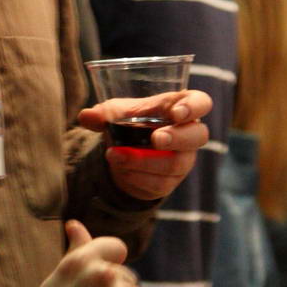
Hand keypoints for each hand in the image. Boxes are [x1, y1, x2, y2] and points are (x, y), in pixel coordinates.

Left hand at [77, 88, 212, 202]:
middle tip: (155, 139)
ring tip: (115, 155)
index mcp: (181, 107)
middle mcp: (189, 133)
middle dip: (177, 138)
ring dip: (145, 161)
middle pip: (198, 136)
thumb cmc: (130, 121)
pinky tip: (122, 170)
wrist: (125, 151)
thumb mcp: (116, 113)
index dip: (193, 107)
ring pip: (176, 164)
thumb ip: (103, 113)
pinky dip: (137, 177)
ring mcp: (183, 159)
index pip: (201, 102)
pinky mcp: (171, 181)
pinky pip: (160, 183)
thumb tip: (86, 116)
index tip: (176, 113)